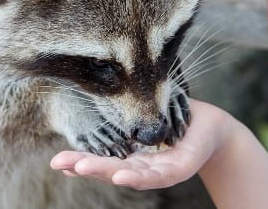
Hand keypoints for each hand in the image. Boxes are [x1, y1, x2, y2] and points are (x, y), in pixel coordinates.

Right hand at [50, 99, 229, 189]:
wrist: (210, 126)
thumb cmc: (175, 119)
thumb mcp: (146, 115)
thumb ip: (124, 112)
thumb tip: (96, 90)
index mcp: (130, 156)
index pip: (101, 160)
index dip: (80, 160)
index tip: (57, 160)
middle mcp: (141, 168)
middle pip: (108, 169)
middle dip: (83, 166)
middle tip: (58, 163)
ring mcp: (158, 172)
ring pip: (128, 175)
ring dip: (103, 172)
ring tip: (80, 167)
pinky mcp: (178, 171)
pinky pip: (156, 176)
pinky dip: (137, 177)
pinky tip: (121, 175)